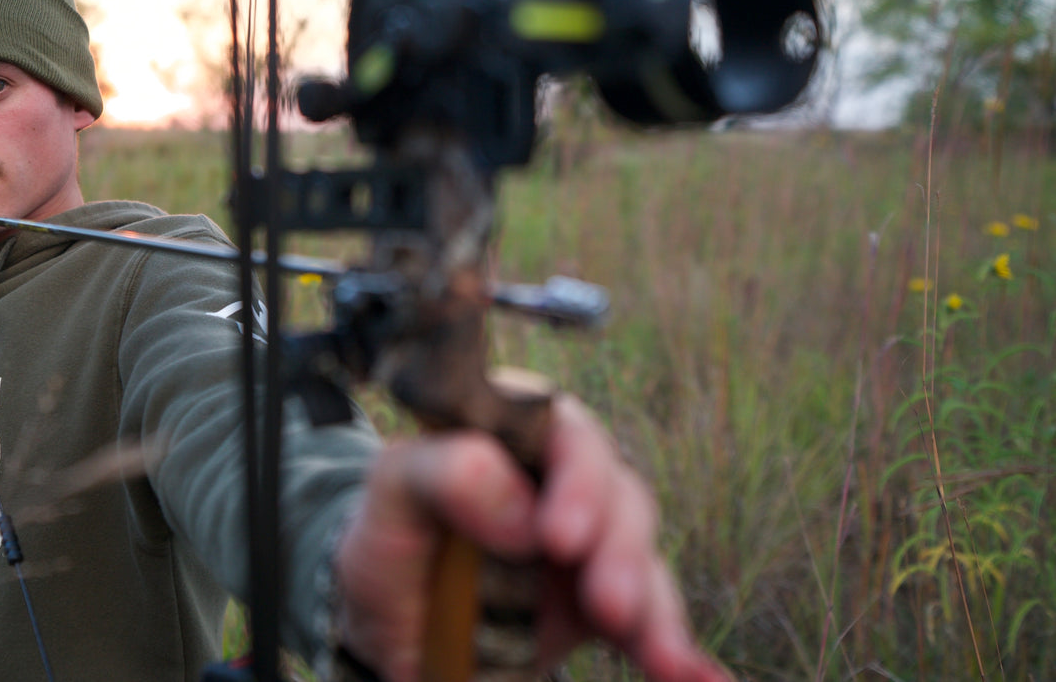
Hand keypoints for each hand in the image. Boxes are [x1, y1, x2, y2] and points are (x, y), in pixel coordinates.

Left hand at [333, 394, 728, 681]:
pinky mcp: (605, 604)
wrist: (387, 627)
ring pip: (643, 556)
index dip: (575, 474)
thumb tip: (518, 504)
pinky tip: (698, 678)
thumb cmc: (387, 540)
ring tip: (655, 655)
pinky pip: (653, 622)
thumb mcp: (388, 495)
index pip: (562, 428)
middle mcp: (561, 477)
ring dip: (655, 603)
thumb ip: (438, 472)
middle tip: (604, 602)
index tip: (557, 537)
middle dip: (619, 548)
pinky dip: (681, 652)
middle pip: (617, 491)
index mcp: (512, 430)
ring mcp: (589, 540)